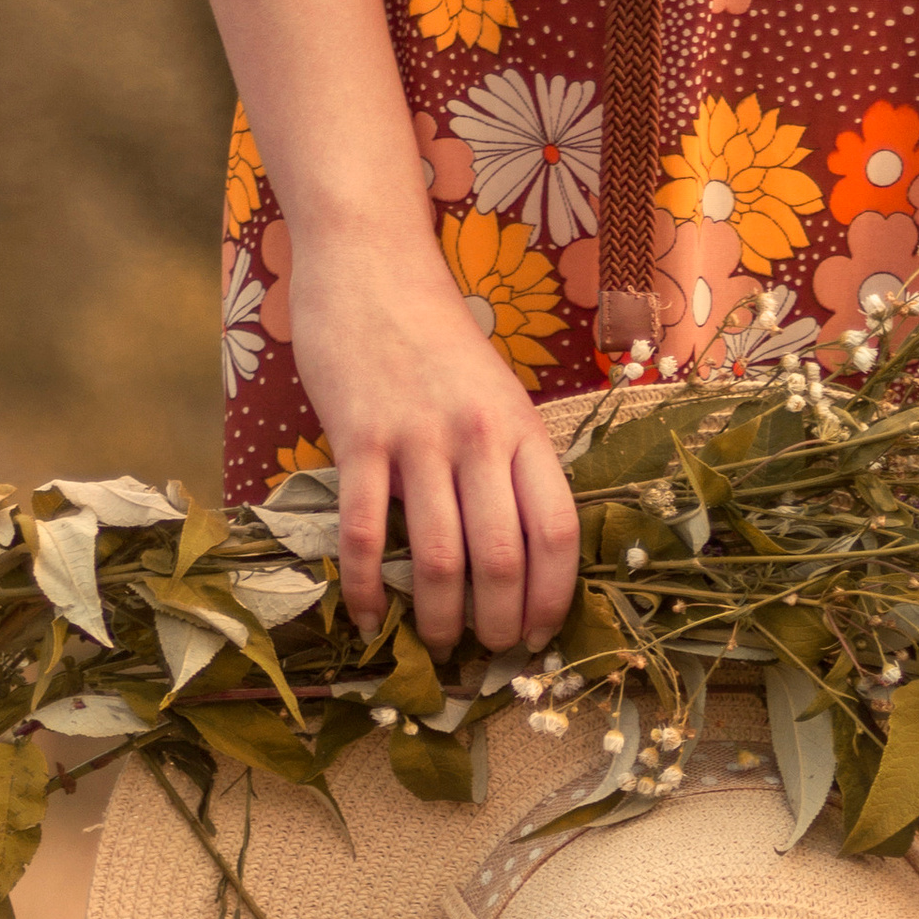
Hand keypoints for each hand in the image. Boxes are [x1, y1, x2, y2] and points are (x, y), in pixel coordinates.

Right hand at [292, 239, 582, 658]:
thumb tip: (517, 551)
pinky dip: (366, 587)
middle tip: (489, 653)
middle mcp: (480, 438)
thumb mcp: (497, 394)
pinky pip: (366, 532)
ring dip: (439, 619)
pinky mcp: (360, 439)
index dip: (555, 595)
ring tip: (436, 646)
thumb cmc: (437, 337)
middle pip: (504, 557)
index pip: (558, 531)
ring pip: (441, 557)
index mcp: (523, 431)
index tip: (542, 633)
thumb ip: (509, 461)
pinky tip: (366, 617)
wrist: (371, 264)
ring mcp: (418, 439)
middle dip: (501, 623)